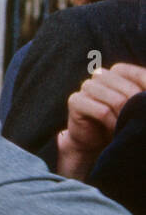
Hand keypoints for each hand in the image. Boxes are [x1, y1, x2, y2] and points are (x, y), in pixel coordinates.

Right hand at [57, 63, 145, 179]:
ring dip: (125, 117)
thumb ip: (143, 97)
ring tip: (127, 127)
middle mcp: (101, 76)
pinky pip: (102, 111)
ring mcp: (87, 87)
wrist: (92, 141)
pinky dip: (113, 123)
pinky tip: (115, 131)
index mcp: (117, 72)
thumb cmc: (119, 122)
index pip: (137, 74)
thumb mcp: (135, 106)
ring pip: (116, 100)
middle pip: (129, 88)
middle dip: (138, 107)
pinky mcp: (75, 100)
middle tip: (141, 120)